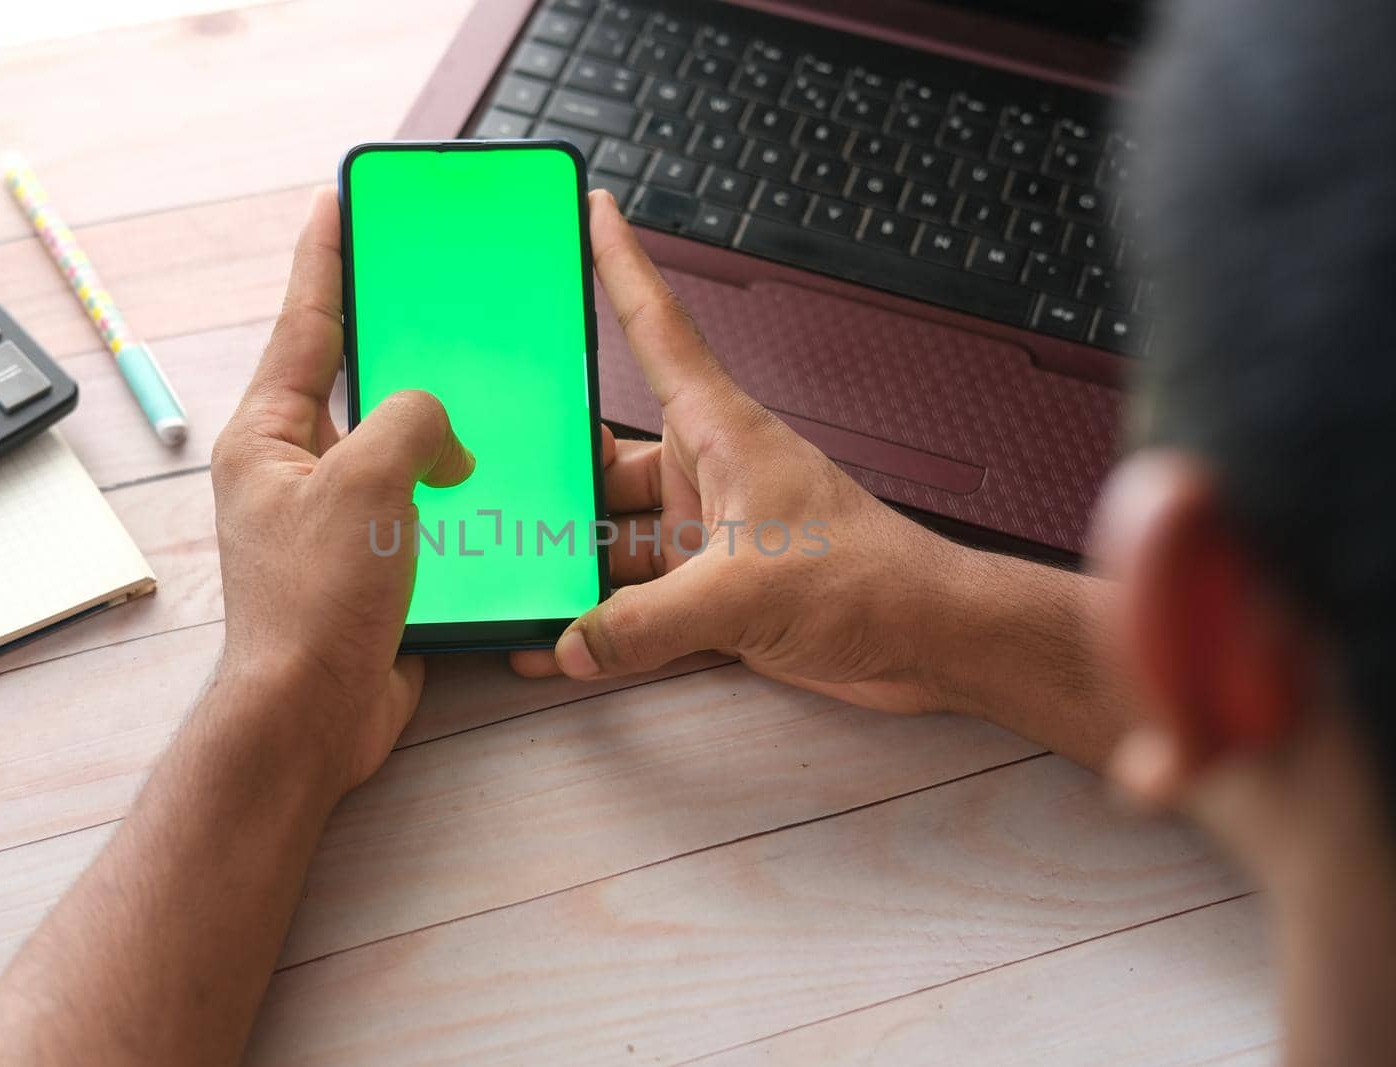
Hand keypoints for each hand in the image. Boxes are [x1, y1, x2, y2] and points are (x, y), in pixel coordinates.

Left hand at [210, 187, 473, 794]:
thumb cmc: (316, 603)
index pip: (306, 324)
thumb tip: (443, 435)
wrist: (313, 716)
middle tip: (423, 292)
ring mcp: (328, 517)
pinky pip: (414, 501)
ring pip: (391, 444)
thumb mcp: (368, 480)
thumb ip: (412, 420)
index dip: (327, 257)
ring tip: (475, 400)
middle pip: (350, 381)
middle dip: (389, 340)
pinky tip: (484, 484)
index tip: (338, 202)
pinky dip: (448, 488)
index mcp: (268, 436)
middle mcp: (292, 470)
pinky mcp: (366, 561)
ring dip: (433, 426)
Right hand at [511, 191, 967, 714]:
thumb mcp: (745, 591)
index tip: (596, 212)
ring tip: (516, 590)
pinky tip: (563, 649)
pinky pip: (642, 601)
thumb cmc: (870, 579)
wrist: (930, 637)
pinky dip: (606, 625)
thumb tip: (573, 642)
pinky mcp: (717, 588)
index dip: (623, 268)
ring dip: (574, 569)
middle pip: (608, 462)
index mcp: (722, 434)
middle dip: (556, 482)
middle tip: (492, 497)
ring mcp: (710, 532)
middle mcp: (709, 473)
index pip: (659, 330)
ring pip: (617, 538)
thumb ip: (650, 622)